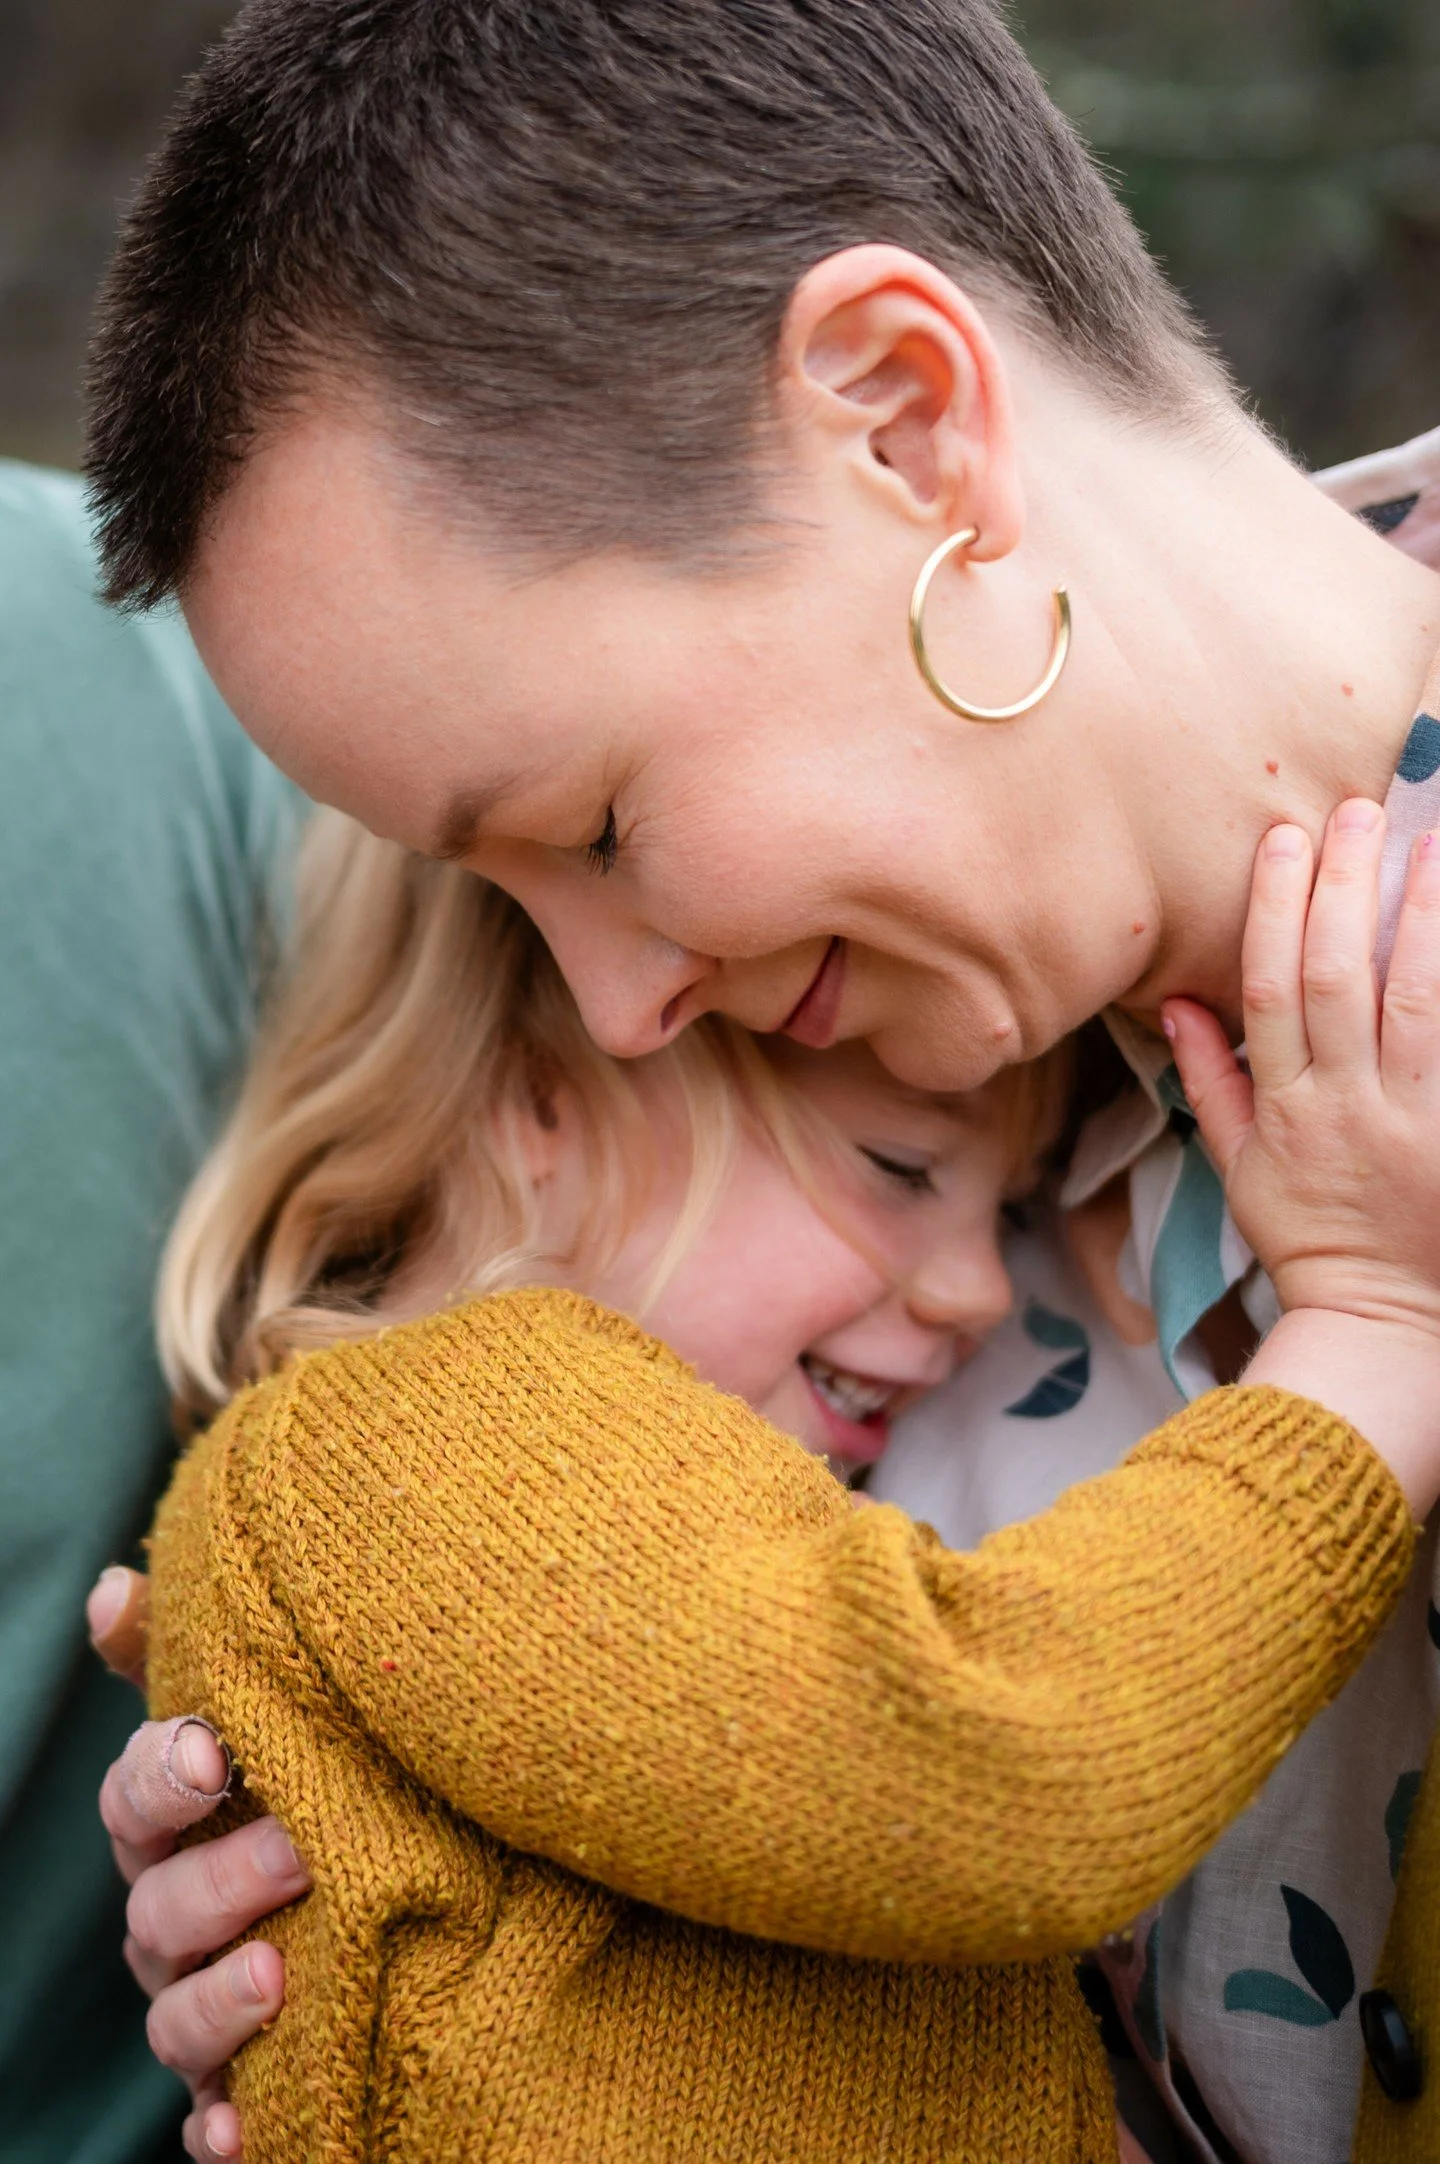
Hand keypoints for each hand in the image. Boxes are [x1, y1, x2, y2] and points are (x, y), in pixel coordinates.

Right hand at [91, 1572, 308, 2161]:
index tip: (214, 1750)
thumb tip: (112, 1588)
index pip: (134, 1801)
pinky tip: (244, 2130)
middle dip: (220, 1876)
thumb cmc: (316, 1784)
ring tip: (281, 1969)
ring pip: (174, 2017)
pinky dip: (222, 2128)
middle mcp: (177, 1922)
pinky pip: (212, 2122)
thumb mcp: (269, 1710)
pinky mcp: (245, 2090)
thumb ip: (191, 1651)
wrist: (428, 1890)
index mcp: (176, 1828)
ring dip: (217, 2000)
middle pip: (160, 1909)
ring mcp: (206, 2007)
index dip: (160, 1777)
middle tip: (303, 1844)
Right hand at [1167, 803, 1439, 1511]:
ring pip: (1412, 1001)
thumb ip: (1209, 1083)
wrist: (1387, 1324)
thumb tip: (1175, 1003)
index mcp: (1285, 1111)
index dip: (1274, 911)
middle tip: (1353, 812)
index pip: (1270, 991)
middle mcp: (1345, 1107)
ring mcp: (1410, 1119)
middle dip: (1342, 889)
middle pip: (1338, 980)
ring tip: (1430, 842)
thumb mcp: (1240, 1170)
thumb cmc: (1312, 1242)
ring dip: (1419, 916)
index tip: (1282, 839)